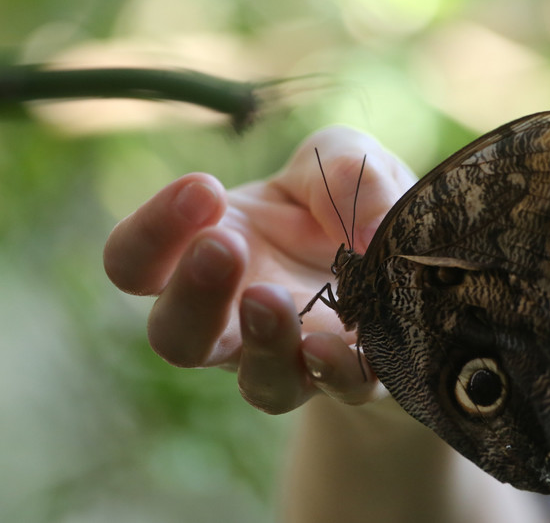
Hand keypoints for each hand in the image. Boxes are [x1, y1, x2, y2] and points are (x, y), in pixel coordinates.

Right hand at [104, 126, 418, 413]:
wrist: (414, 263)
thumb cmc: (351, 201)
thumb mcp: (344, 159)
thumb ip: (343, 172)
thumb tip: (364, 230)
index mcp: (206, 250)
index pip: (135, 260)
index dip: (153, 230)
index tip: (203, 187)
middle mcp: (232, 318)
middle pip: (173, 335)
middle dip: (193, 292)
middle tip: (224, 245)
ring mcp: (288, 357)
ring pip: (254, 379)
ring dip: (261, 342)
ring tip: (272, 298)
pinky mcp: (348, 378)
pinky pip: (334, 390)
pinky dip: (336, 370)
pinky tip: (336, 342)